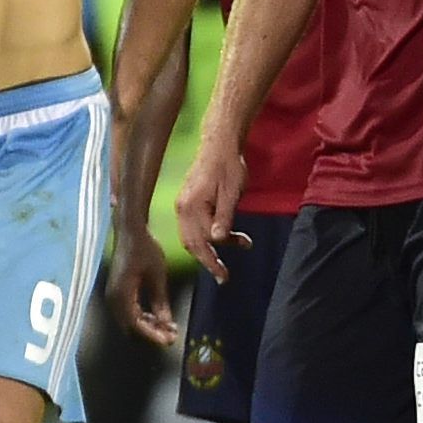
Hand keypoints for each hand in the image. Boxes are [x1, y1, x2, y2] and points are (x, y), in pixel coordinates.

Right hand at [108, 225, 177, 346]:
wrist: (130, 231)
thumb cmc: (145, 249)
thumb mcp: (157, 275)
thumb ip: (160, 300)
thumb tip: (166, 323)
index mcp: (121, 294)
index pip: (136, 323)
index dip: (152, 334)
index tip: (169, 340)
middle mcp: (113, 298)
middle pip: (131, 325)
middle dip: (151, 332)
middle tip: (172, 336)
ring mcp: (113, 295)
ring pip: (130, 320)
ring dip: (148, 325)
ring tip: (169, 328)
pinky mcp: (117, 291)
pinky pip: (129, 311)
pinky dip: (143, 317)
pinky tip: (158, 317)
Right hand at [176, 141, 251, 282]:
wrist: (220, 145)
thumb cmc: (229, 167)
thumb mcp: (232, 193)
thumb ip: (224, 217)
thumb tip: (216, 241)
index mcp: (191, 207)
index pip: (199, 243)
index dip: (211, 262)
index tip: (223, 277)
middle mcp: (182, 208)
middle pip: (192, 243)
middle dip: (209, 260)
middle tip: (225, 275)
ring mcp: (183, 205)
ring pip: (193, 236)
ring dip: (213, 246)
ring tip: (240, 244)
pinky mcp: (188, 202)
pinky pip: (195, 226)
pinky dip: (209, 234)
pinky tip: (229, 234)